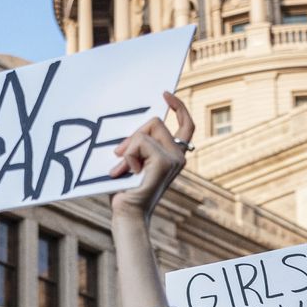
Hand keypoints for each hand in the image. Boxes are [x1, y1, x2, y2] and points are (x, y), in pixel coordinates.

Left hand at [108, 92, 193, 221]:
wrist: (127, 212)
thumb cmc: (127, 189)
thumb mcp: (134, 160)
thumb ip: (139, 144)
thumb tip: (135, 129)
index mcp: (175, 155)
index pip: (186, 124)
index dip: (179, 106)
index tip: (165, 93)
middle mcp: (179, 156)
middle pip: (156, 121)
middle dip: (134, 135)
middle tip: (120, 155)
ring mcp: (174, 159)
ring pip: (146, 130)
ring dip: (128, 148)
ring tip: (122, 169)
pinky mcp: (164, 162)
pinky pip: (140, 142)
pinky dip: (128, 155)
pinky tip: (127, 172)